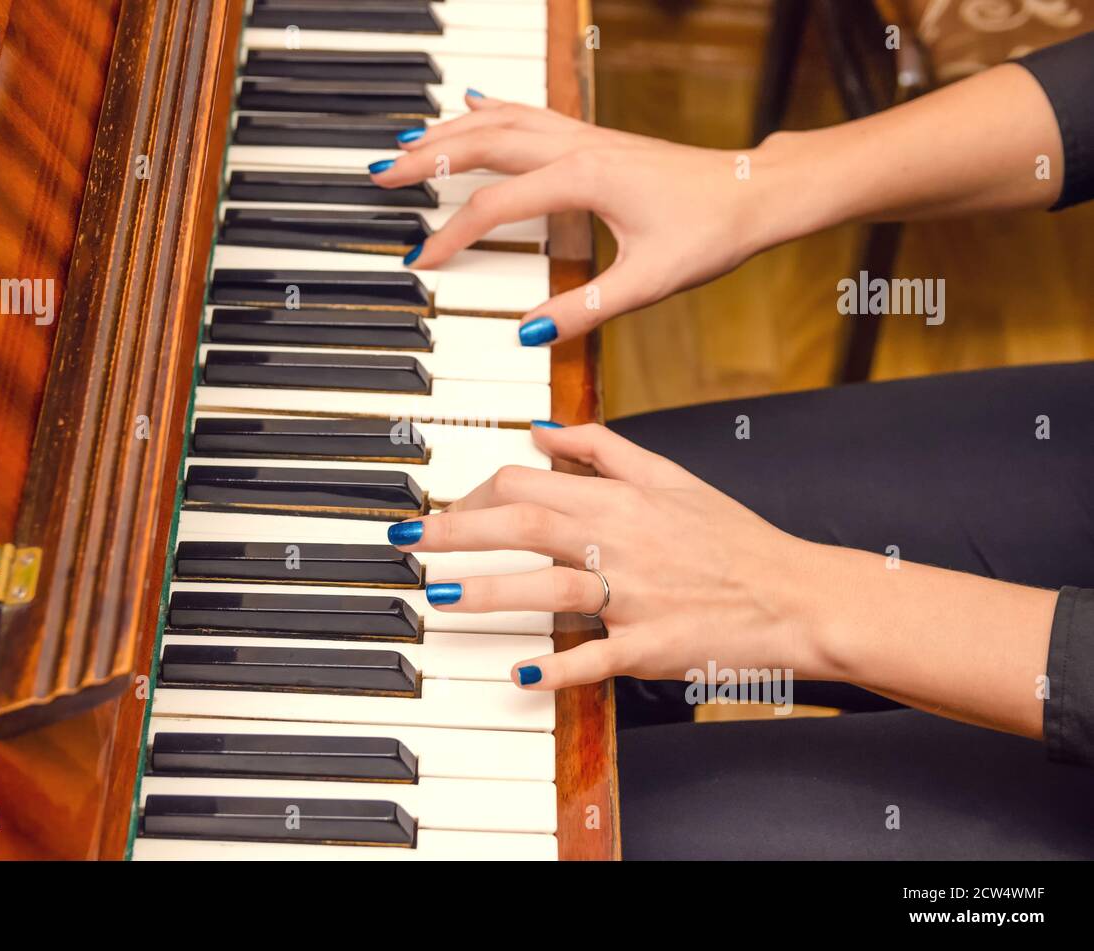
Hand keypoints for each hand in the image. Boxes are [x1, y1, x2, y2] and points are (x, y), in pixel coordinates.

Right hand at [371, 95, 787, 344]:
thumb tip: (529, 332)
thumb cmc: (712, 229)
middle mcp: (577, 147)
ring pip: (502, 120)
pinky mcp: (595, 138)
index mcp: (582, 178)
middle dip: (427, 158)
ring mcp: (585, 136)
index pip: (494, 206)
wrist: (757, 192)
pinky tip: (473, 102)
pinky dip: (492, 109)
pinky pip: (529, 113)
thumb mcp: (648, 282)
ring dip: (451, 129)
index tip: (422, 261)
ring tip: (408, 143)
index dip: (452, 235)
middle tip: (381, 175)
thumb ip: (583, 310)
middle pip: (483, 143)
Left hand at [386, 424, 830, 689]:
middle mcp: (620, 544)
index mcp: (619, 500)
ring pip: (550, 589)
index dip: (477, 493)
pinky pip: (598, 658)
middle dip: (457, 531)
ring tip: (437, 598)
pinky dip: (560, 667)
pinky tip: (520, 672)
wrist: (793, 594)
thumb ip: (602, 446)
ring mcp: (634, 598)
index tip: (448, 508)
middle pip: (525, 527)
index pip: (530, 483)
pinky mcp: (650, 647)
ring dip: (489, 592)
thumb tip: (541, 430)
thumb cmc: (730, 537)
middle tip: (408, 540)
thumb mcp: (670, 475)